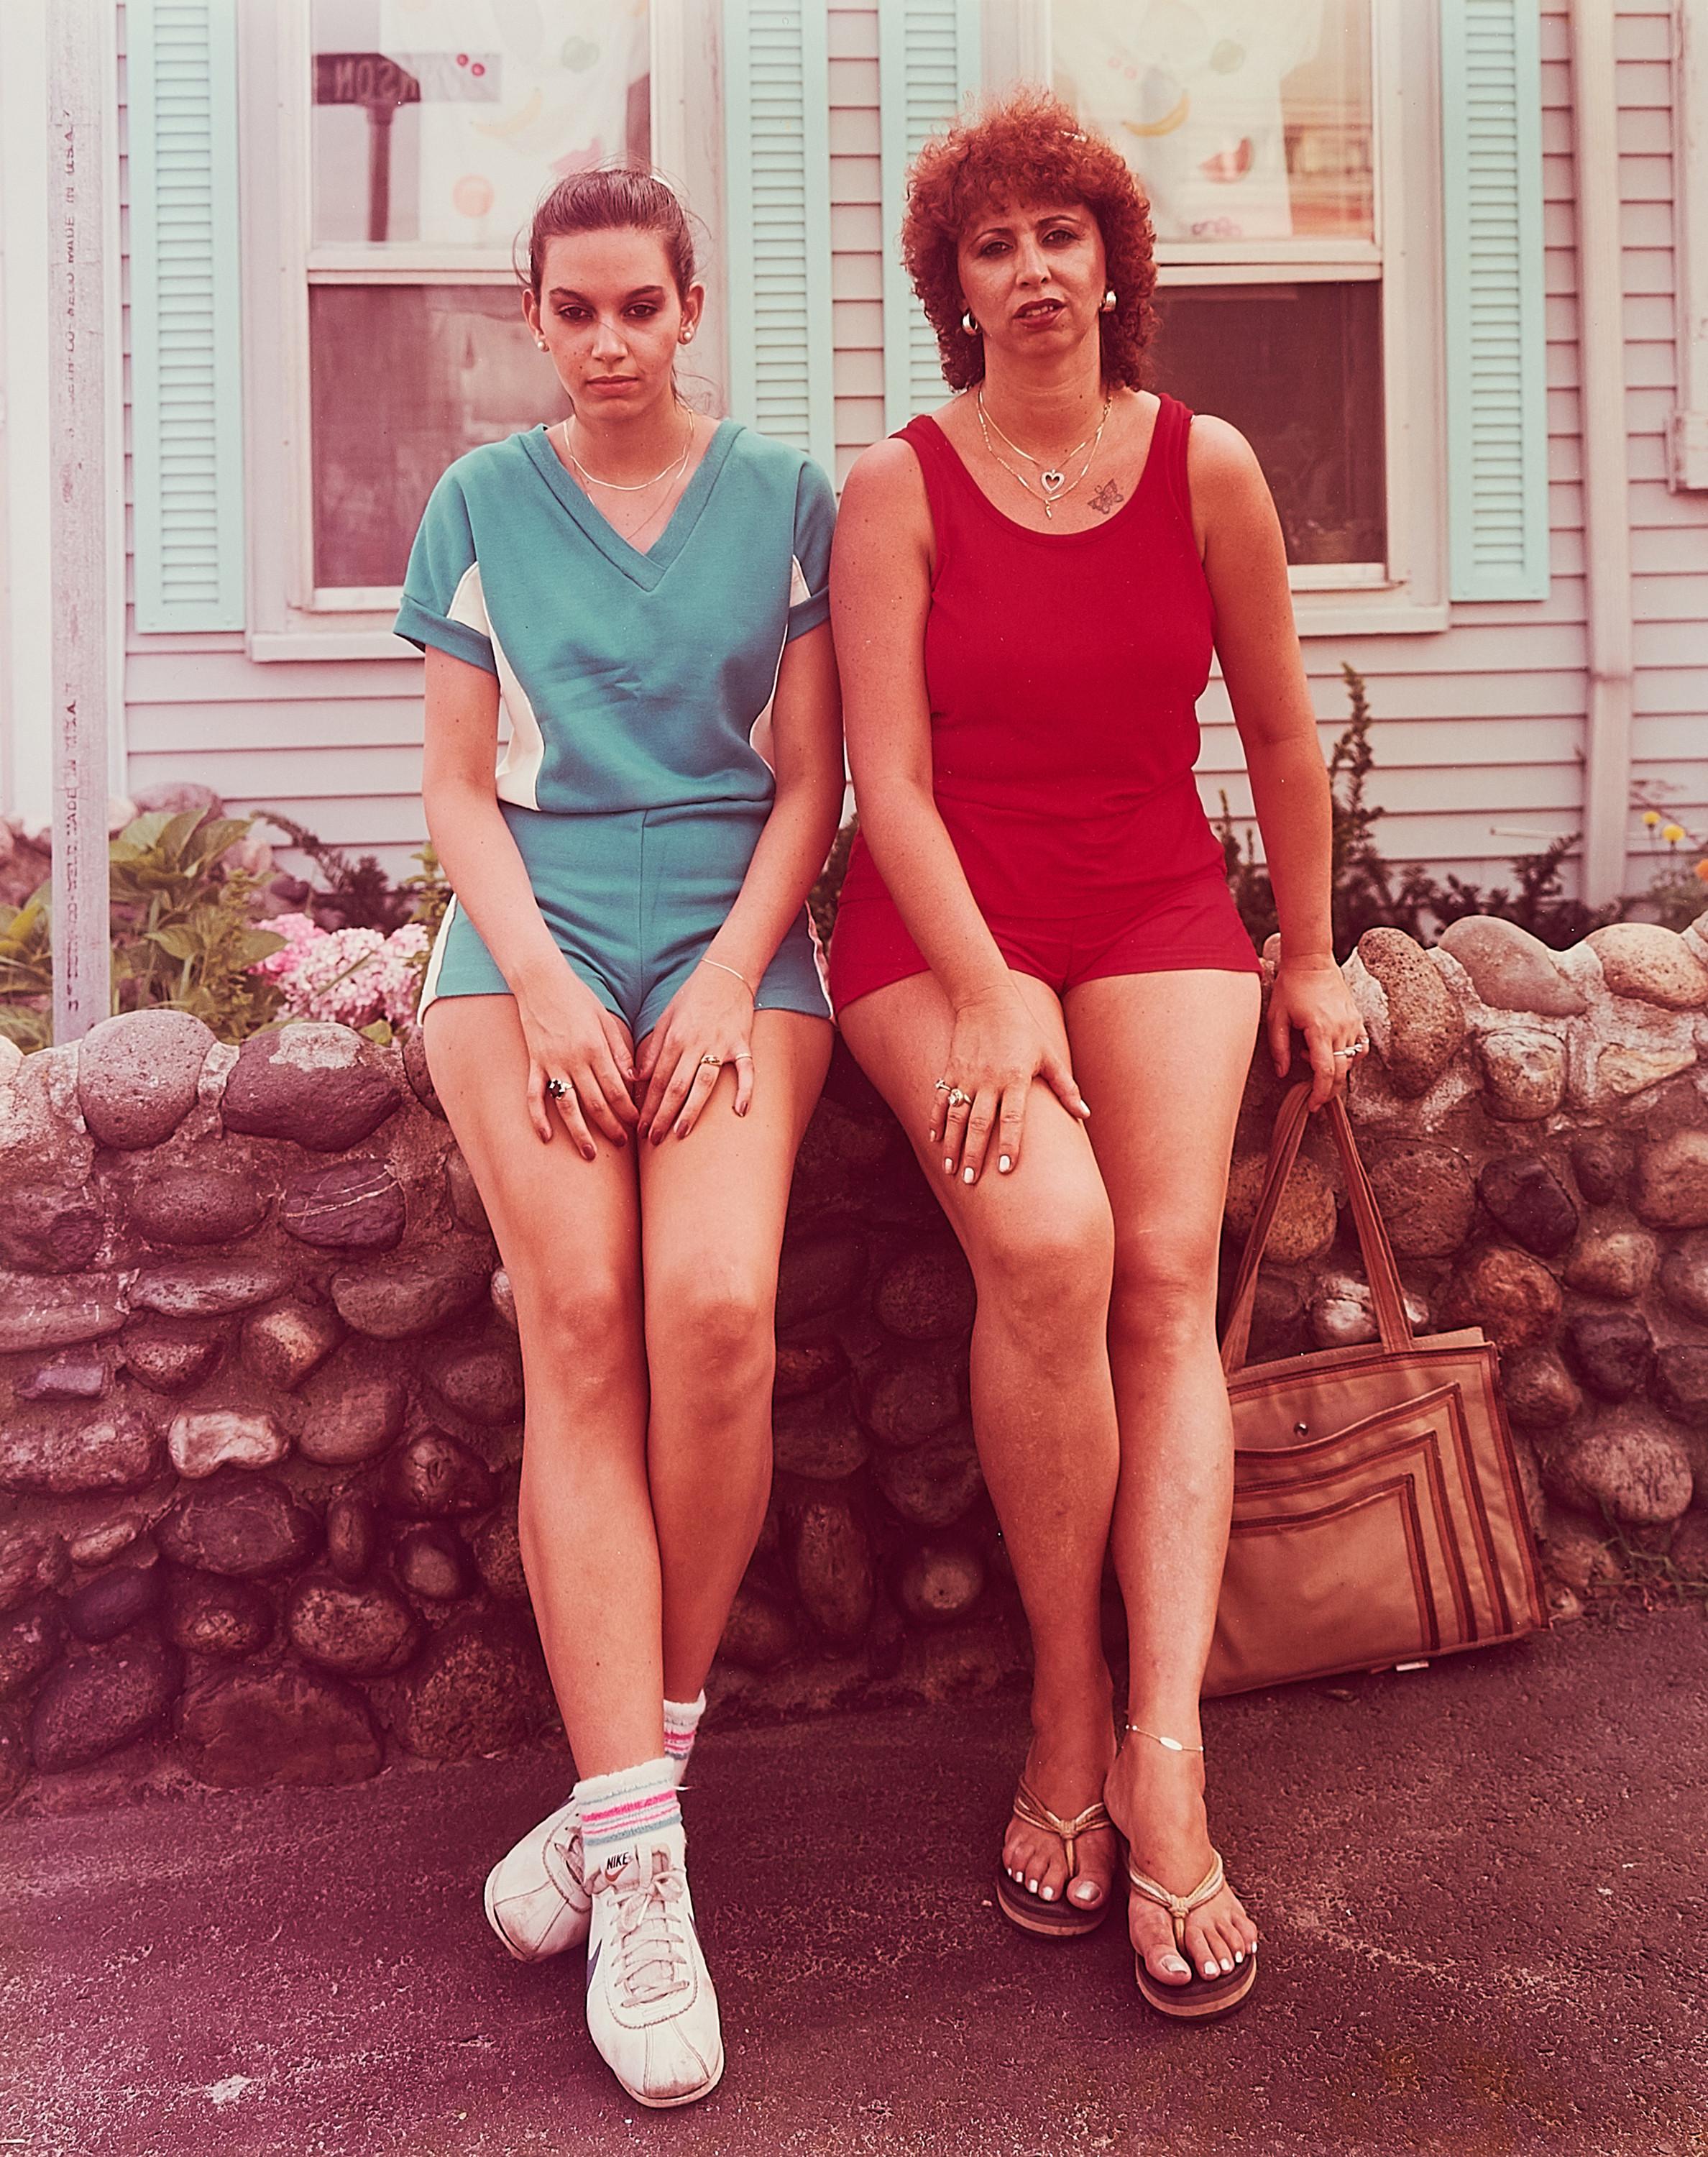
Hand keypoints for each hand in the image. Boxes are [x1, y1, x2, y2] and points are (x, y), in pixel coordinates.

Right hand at [516, 961, 638, 1157]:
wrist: (541, 981)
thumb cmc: (578, 997)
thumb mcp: (606, 1019)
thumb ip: (620, 1050)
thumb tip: (634, 1080)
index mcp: (596, 1048)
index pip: (616, 1088)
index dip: (628, 1110)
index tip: (637, 1124)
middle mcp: (574, 1059)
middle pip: (596, 1102)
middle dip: (611, 1126)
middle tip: (621, 1144)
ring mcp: (551, 1063)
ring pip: (567, 1106)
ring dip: (579, 1132)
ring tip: (590, 1154)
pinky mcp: (534, 1062)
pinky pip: (535, 1095)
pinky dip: (538, 1117)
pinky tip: (546, 1137)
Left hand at [634, 961, 755, 1142]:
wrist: (726, 973)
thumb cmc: (693, 996)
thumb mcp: (666, 1018)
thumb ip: (654, 1048)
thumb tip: (638, 1077)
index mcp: (674, 1038)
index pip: (656, 1079)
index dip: (647, 1105)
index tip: (639, 1127)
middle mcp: (695, 1043)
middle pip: (675, 1087)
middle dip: (662, 1115)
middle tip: (654, 1139)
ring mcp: (720, 1045)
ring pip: (703, 1084)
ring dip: (691, 1110)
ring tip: (681, 1133)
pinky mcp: (742, 1043)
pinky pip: (746, 1071)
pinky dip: (745, 1090)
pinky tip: (740, 1111)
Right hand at [931, 985, 1089, 1185]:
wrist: (986, 1000)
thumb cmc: (1024, 1029)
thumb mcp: (1049, 1056)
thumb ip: (1065, 1088)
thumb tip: (1085, 1115)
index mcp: (1015, 1078)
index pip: (1013, 1118)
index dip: (1009, 1144)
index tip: (1005, 1169)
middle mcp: (989, 1079)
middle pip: (980, 1123)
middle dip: (974, 1154)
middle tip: (971, 1181)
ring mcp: (966, 1076)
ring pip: (956, 1116)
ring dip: (953, 1145)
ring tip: (951, 1170)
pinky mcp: (950, 1070)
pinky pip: (940, 1100)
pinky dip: (935, 1121)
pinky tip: (934, 1141)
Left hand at [1266, 954, 1367, 1110]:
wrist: (1311, 961)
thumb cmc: (1290, 987)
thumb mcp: (1276, 1018)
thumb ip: (1279, 1048)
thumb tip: (1283, 1074)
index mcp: (1320, 1029)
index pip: (1326, 1071)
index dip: (1320, 1093)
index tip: (1313, 1106)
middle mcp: (1341, 1028)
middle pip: (1341, 1072)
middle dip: (1328, 1090)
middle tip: (1314, 1099)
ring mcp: (1352, 1023)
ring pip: (1351, 1061)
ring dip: (1336, 1070)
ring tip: (1312, 1058)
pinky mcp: (1357, 1018)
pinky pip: (1360, 1047)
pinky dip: (1349, 1056)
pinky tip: (1331, 1051)